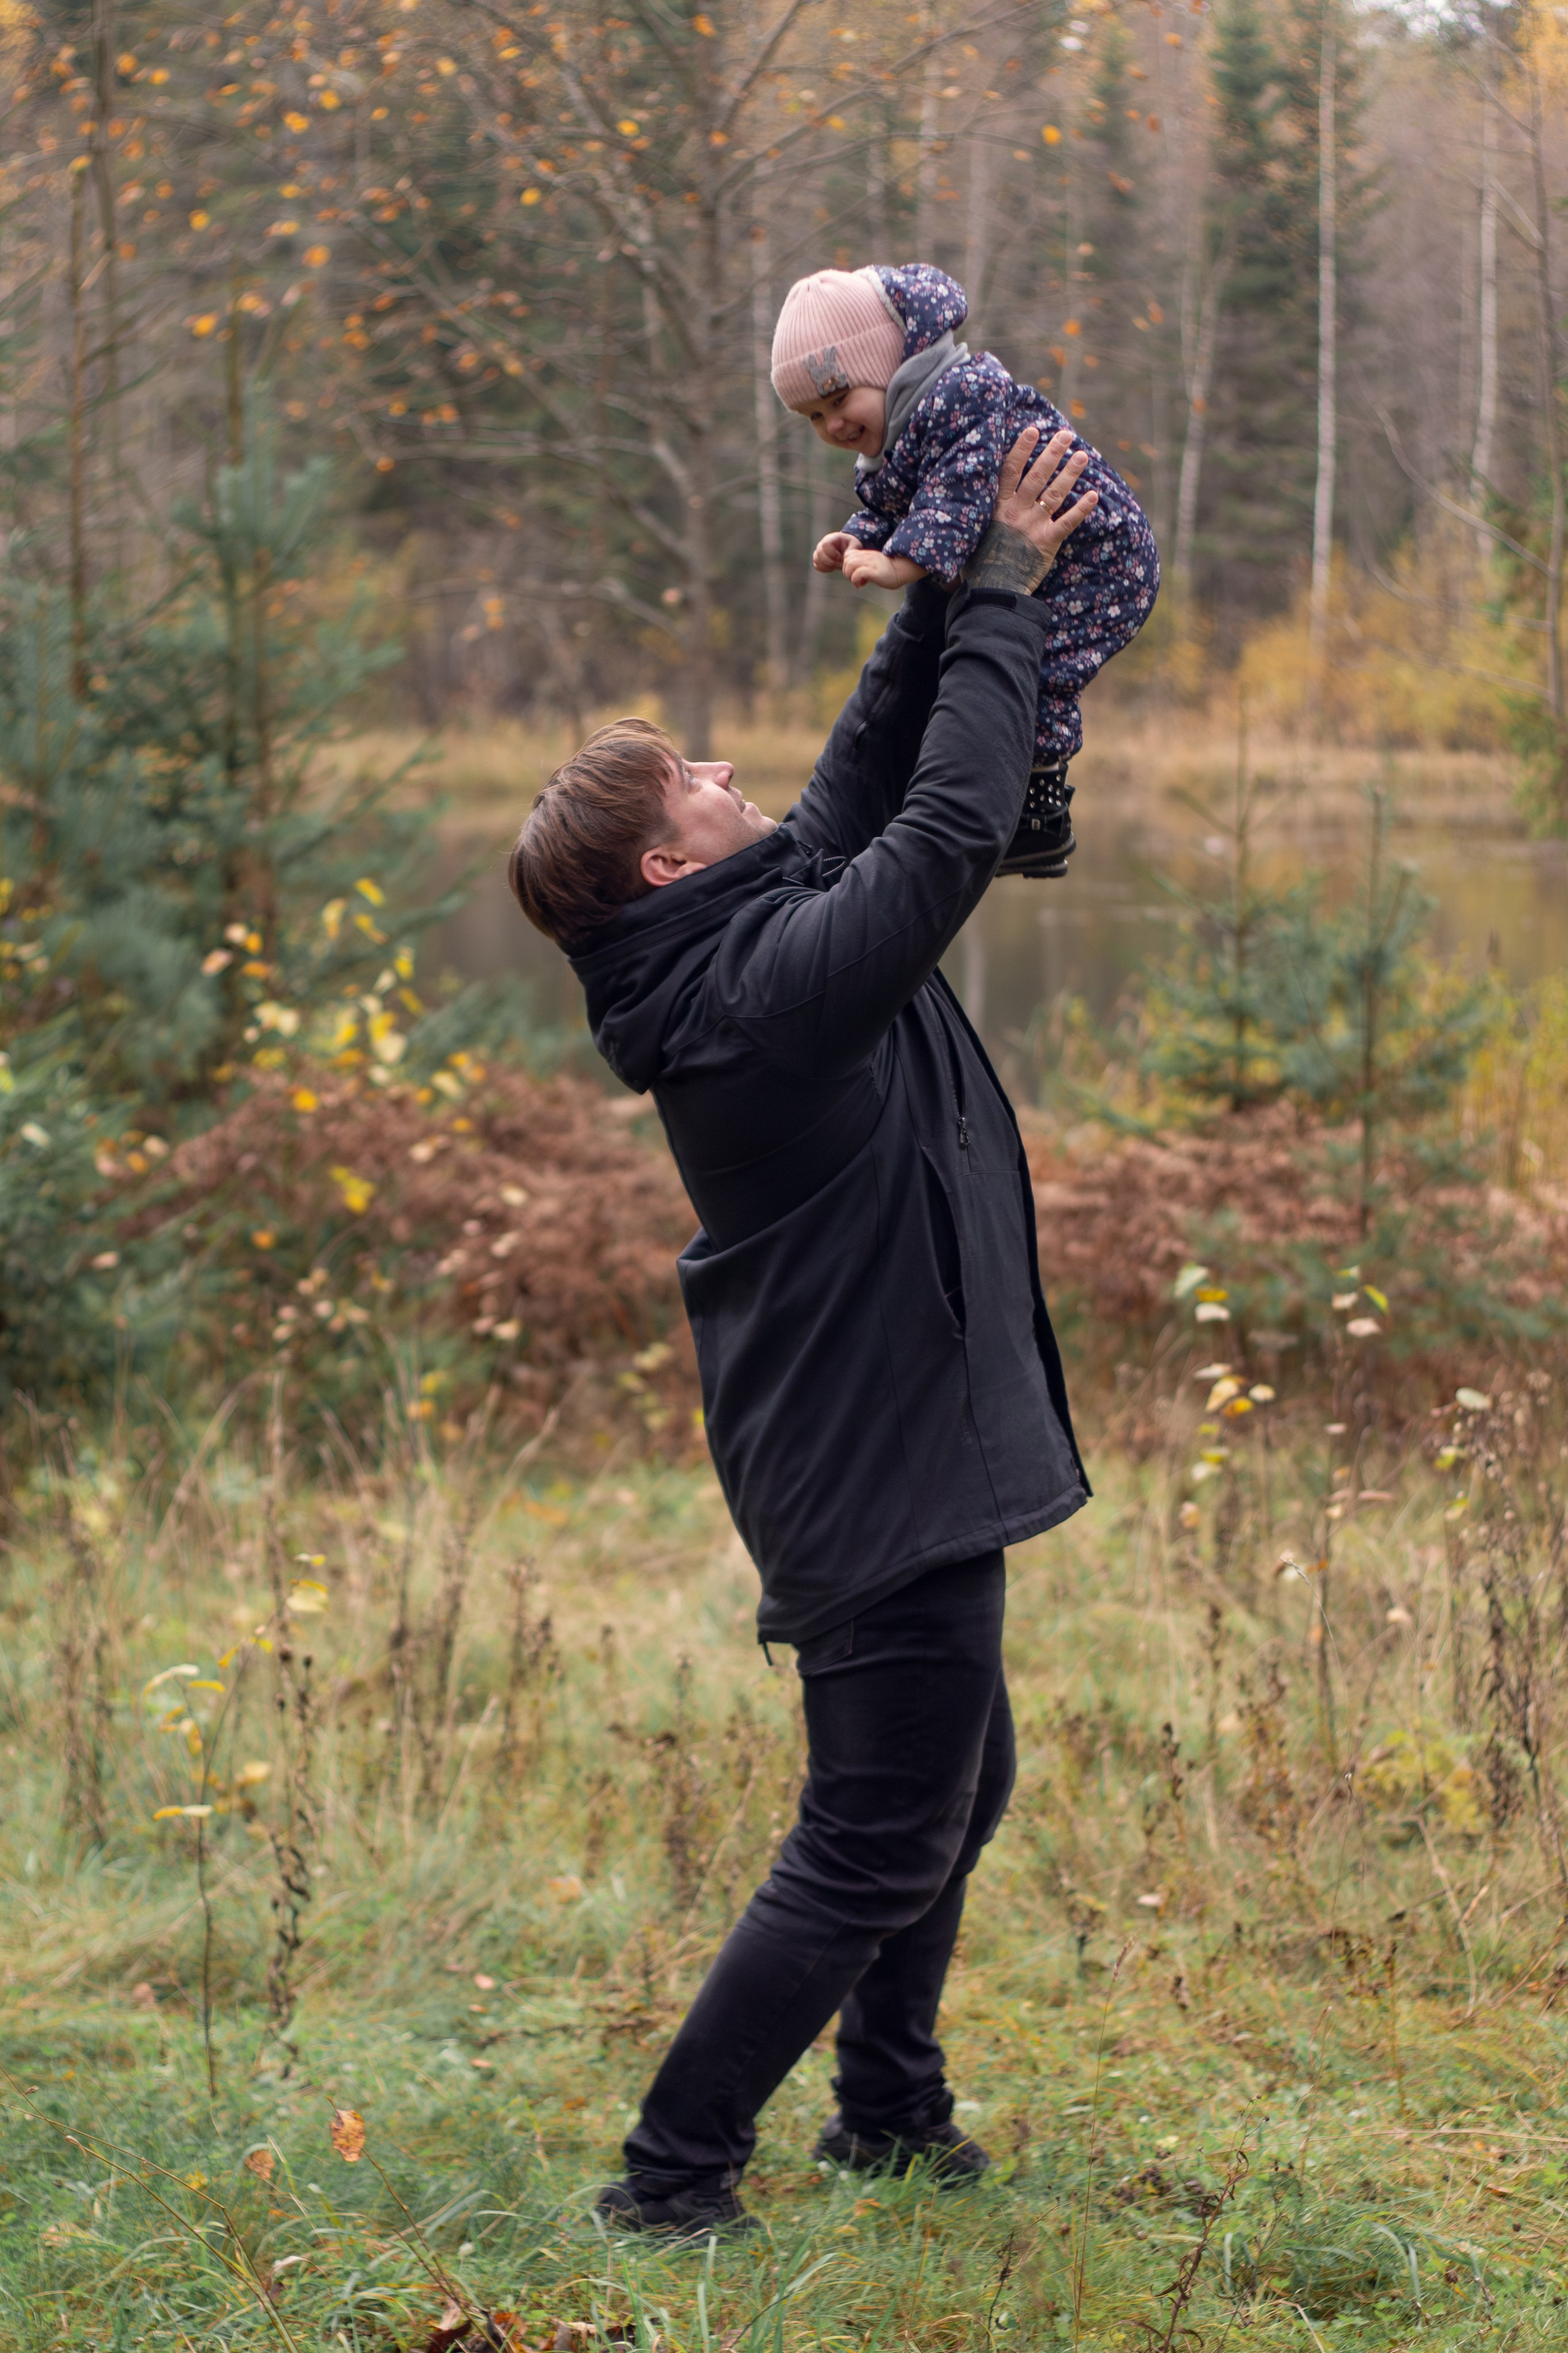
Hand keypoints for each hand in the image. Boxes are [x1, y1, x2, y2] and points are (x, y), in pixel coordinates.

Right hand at [813, 531, 853, 573]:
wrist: (847, 548)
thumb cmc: (851, 545)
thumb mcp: (855, 545)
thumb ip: (850, 550)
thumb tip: (844, 558)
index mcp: (831, 538)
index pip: (825, 545)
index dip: (832, 553)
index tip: (840, 557)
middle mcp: (822, 544)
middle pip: (819, 553)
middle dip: (830, 562)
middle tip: (840, 564)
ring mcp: (819, 552)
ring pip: (816, 560)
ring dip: (827, 566)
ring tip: (836, 566)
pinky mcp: (818, 559)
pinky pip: (817, 566)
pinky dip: (824, 569)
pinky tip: (832, 568)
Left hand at [843, 549, 925, 590]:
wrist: (903, 570)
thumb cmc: (889, 571)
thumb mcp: (874, 566)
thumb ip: (864, 567)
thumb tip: (855, 577)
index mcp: (866, 554)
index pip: (848, 555)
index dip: (847, 565)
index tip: (854, 574)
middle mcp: (867, 556)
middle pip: (846, 559)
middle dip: (847, 571)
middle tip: (855, 579)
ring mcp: (870, 563)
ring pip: (850, 565)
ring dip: (850, 576)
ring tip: (858, 582)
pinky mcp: (874, 571)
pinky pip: (857, 573)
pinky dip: (856, 580)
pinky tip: (862, 584)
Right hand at [963, 427, 1097, 594]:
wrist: (992, 591)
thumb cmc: (977, 567)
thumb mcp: (970, 536)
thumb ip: (978, 517)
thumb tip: (966, 501)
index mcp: (997, 507)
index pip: (1010, 470)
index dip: (1022, 449)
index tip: (1033, 430)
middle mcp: (1017, 511)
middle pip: (1037, 475)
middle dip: (1053, 453)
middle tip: (1066, 435)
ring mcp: (1033, 526)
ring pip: (1055, 493)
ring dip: (1070, 473)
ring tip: (1082, 455)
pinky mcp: (1047, 542)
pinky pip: (1068, 522)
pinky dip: (1081, 509)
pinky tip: (1094, 495)